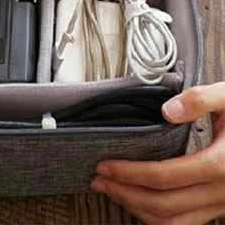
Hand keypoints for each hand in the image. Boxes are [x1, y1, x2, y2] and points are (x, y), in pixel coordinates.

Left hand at [92, 83, 224, 224]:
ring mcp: (223, 203)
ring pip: (176, 221)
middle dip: (126, 193)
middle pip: (166, 204)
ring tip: (112, 190)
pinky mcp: (221, 206)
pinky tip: (139, 202)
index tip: (105, 164)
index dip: (131, 173)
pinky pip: (188, 222)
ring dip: (138, 209)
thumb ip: (201, 99)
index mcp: (222, 164)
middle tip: (98, 179)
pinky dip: (159, 218)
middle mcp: (224, 191)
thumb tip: (167, 110)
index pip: (166, 176)